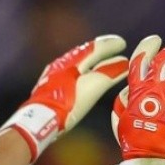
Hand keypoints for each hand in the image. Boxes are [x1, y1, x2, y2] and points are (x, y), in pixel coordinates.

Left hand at [1, 36, 127, 161]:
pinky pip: (68, 72)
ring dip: (89, 59)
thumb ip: (108, 73)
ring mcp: (53, 76)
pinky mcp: (49, 88)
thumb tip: (124, 62)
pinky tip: (80, 76)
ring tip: (99, 59)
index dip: (110, 45)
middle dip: (99, 49)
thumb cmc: (67, 103)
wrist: (40, 120)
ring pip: (75, 62)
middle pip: (84, 53)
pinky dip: (80, 70)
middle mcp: (62, 65)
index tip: (122, 43)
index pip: (95, 48)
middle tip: (113, 46)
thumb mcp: (91, 87)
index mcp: (72, 62)